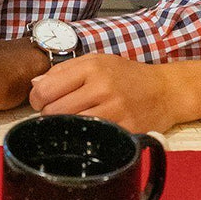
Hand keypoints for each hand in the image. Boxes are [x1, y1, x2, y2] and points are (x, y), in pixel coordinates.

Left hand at [29, 55, 200, 134]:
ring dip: (63, 128)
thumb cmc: (127, 75)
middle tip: (53, 115)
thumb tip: (34, 85)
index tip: (40, 102)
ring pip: (70, 127)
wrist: (165, 91)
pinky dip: (83, 138)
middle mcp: (102, 87)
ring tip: (69, 123)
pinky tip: (86, 132)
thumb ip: (63, 71)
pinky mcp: (125, 130)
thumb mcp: (96, 61)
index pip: (46, 89)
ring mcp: (115, 110)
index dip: (36, 99)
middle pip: (54, 111)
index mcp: (91, 67)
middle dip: (47, 116)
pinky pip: (93, 138)